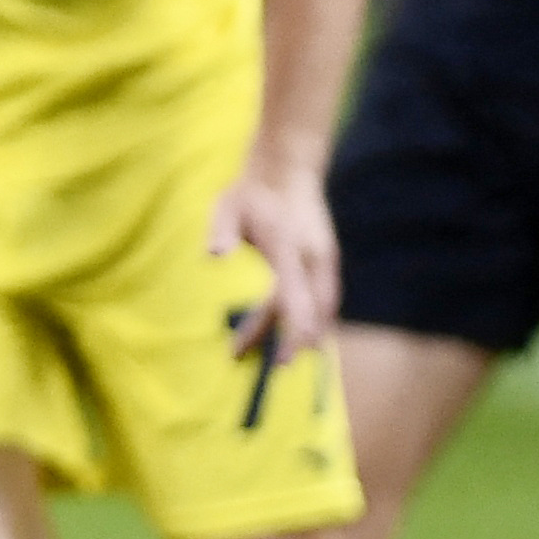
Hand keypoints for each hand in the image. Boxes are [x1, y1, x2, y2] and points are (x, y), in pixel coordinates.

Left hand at [207, 159, 341, 358]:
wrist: (287, 170)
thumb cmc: (250, 192)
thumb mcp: (227, 206)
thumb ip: (221, 230)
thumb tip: (213, 255)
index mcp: (288, 248)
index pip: (295, 297)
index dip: (292, 332)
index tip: (284, 362)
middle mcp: (314, 258)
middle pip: (314, 310)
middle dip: (297, 341)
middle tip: (276, 368)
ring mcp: (324, 260)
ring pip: (323, 308)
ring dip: (305, 333)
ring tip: (279, 357)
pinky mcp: (325, 262)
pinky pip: (324, 300)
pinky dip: (313, 320)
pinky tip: (296, 336)